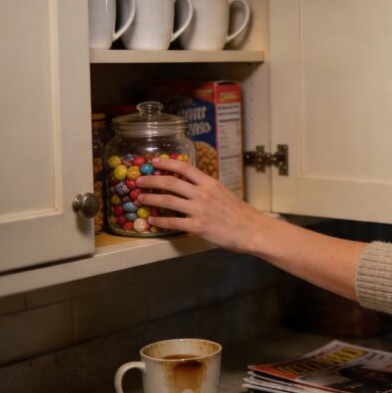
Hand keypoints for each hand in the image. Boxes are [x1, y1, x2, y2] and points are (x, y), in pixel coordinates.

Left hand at [135, 157, 269, 252]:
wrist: (251, 230)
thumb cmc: (240, 213)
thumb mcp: (224, 193)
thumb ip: (207, 188)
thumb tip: (189, 185)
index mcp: (210, 183)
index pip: (184, 168)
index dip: (167, 163)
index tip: (154, 162)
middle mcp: (203, 194)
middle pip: (171, 183)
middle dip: (152, 181)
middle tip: (139, 181)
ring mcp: (199, 210)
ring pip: (168, 202)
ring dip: (151, 199)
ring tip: (141, 199)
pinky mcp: (197, 226)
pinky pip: (173, 222)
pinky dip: (160, 221)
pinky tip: (152, 220)